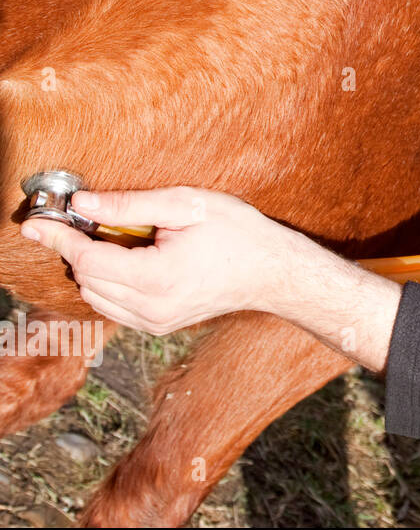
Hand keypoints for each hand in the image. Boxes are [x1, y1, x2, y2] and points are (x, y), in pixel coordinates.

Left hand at [20, 186, 321, 334]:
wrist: (273, 272)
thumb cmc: (238, 233)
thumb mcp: (187, 205)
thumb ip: (130, 206)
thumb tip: (81, 204)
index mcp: (156, 278)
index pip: (87, 259)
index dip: (58, 237)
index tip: (35, 222)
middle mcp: (151, 308)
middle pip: (85, 279)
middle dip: (76, 248)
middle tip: (83, 219)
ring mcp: (154, 322)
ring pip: (94, 296)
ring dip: (92, 267)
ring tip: (115, 238)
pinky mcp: (158, 326)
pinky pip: (113, 305)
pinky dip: (109, 282)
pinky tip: (130, 258)